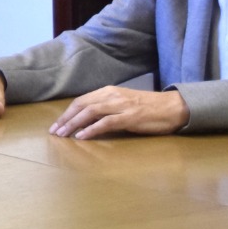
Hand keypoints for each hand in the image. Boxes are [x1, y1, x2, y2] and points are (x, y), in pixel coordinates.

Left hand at [50, 87, 188, 139]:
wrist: (173, 107)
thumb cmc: (148, 107)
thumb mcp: (123, 103)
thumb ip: (107, 107)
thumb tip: (87, 119)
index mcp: (109, 91)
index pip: (81, 100)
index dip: (67, 113)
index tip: (56, 124)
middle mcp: (112, 96)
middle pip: (81, 105)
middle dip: (65, 119)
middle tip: (54, 132)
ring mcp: (121, 106)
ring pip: (90, 113)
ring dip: (73, 124)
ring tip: (63, 135)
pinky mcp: (130, 117)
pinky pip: (106, 123)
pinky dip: (91, 129)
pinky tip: (81, 137)